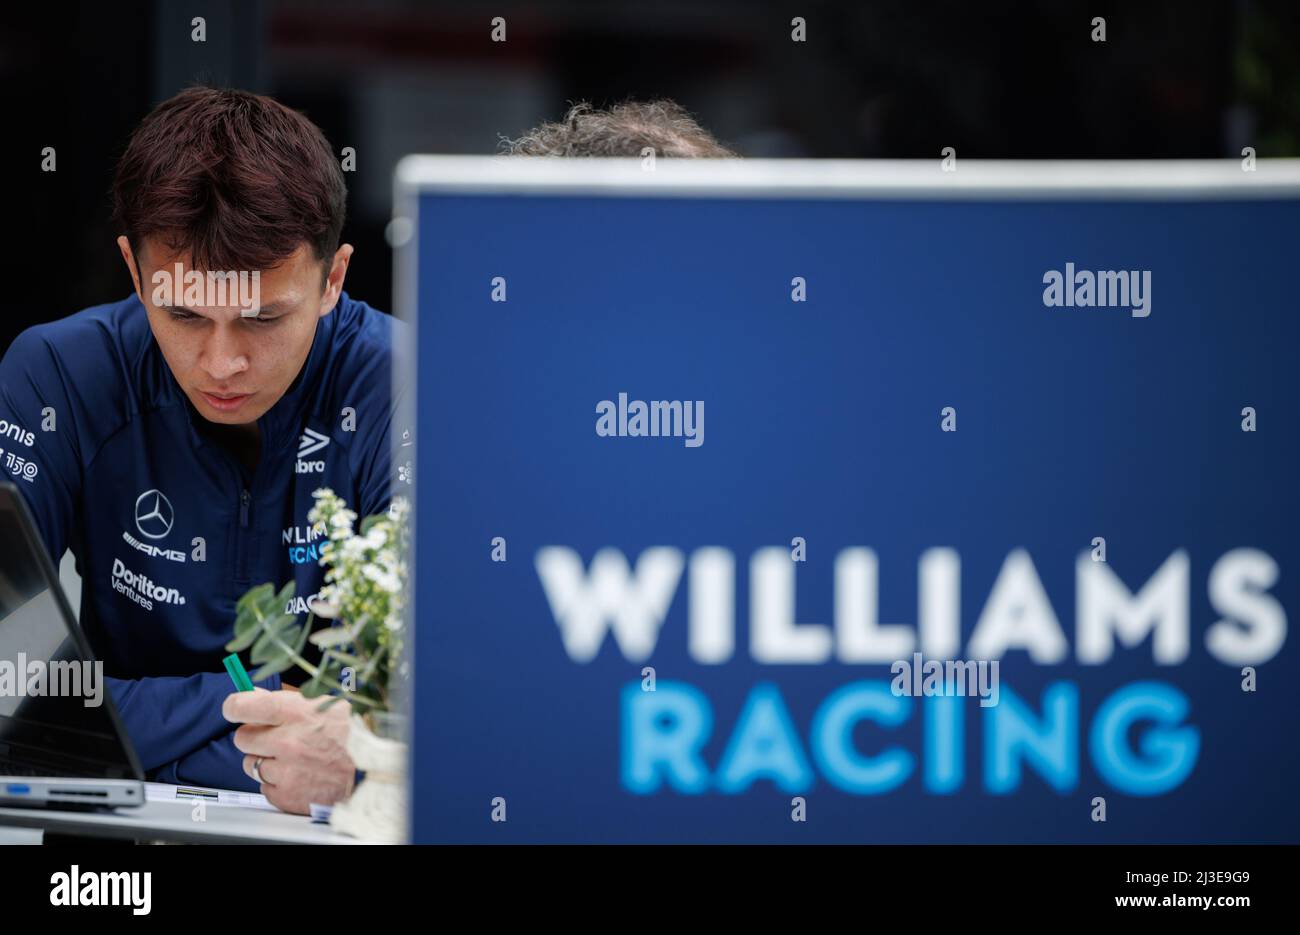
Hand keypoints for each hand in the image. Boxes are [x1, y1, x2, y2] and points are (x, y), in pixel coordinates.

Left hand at [222, 689, 353, 814]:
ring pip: (251, 765)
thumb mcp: (323, 704)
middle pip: (242, 738)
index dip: (235, 706)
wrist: (374, 770)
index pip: (242, 706)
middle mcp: (286, 742)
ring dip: (267, 762)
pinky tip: (299, 776)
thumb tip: (250, 694)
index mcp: (295, 713)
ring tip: (294, 760)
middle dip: (255, 737)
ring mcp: (285, 771)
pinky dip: (278, 783)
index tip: (235, 708)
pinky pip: (265, 788)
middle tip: (276, 738)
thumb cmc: (352, 733)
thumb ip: (284, 701)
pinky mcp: (285, 795)